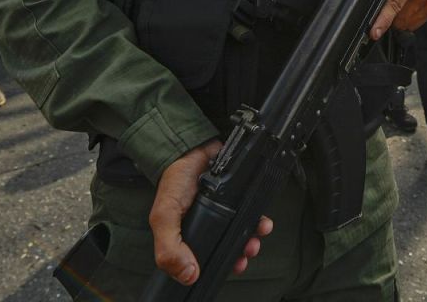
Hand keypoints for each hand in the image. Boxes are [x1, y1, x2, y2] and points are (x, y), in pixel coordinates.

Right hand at [149, 141, 273, 284]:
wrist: (191, 149)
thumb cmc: (175, 181)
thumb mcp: (164, 216)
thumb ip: (170, 247)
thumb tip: (188, 276)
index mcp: (188, 236)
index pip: (204, 260)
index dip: (217, 267)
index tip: (230, 267)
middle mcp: (208, 226)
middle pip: (227, 249)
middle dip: (239, 255)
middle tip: (245, 255)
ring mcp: (224, 213)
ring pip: (241, 235)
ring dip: (251, 241)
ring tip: (254, 241)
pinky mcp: (237, 201)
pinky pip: (252, 216)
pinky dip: (259, 222)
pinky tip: (261, 223)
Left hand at [370, 0, 426, 39]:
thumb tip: (370, 1)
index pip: (395, 3)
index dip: (383, 20)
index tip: (375, 33)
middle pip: (400, 18)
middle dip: (390, 18)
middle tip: (387, 6)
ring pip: (407, 23)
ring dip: (400, 18)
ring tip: (401, 3)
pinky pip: (415, 24)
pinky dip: (408, 18)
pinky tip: (409, 5)